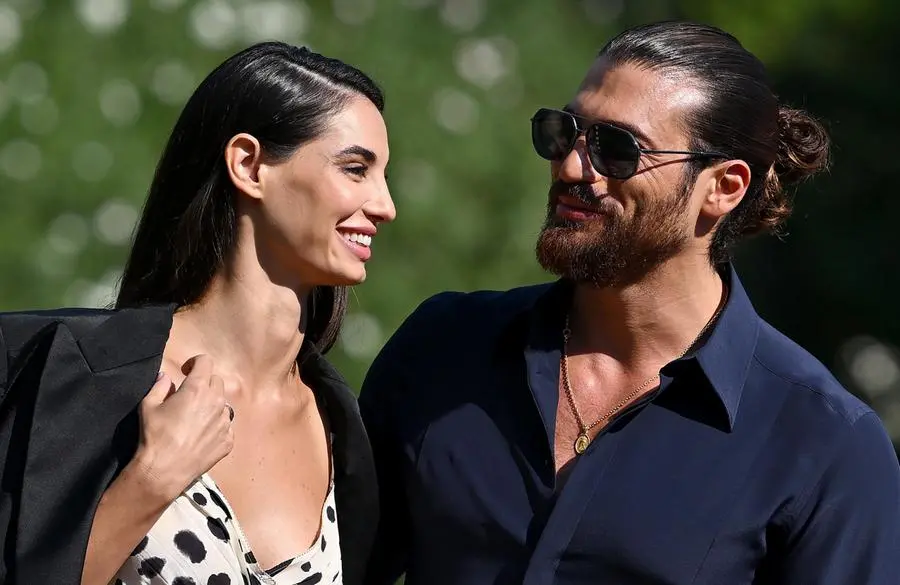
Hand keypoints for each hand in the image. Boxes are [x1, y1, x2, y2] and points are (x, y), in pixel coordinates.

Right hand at [132, 354, 233, 501]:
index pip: (206, 361)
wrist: (164, 470)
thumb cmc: (155, 435)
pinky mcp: (229, 440)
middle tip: (190, 396)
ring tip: (195, 419)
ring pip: (223, 404)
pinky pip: (226, 427)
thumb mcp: (148, 406)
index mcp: (197, 389)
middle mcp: (216, 402)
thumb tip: (166, 377)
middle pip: (217, 382)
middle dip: (204, 384)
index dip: (195, 363)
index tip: (186, 372)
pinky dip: (216, 427)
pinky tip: (201, 437)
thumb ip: (159, 386)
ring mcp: (225, 422)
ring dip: (211, 406)